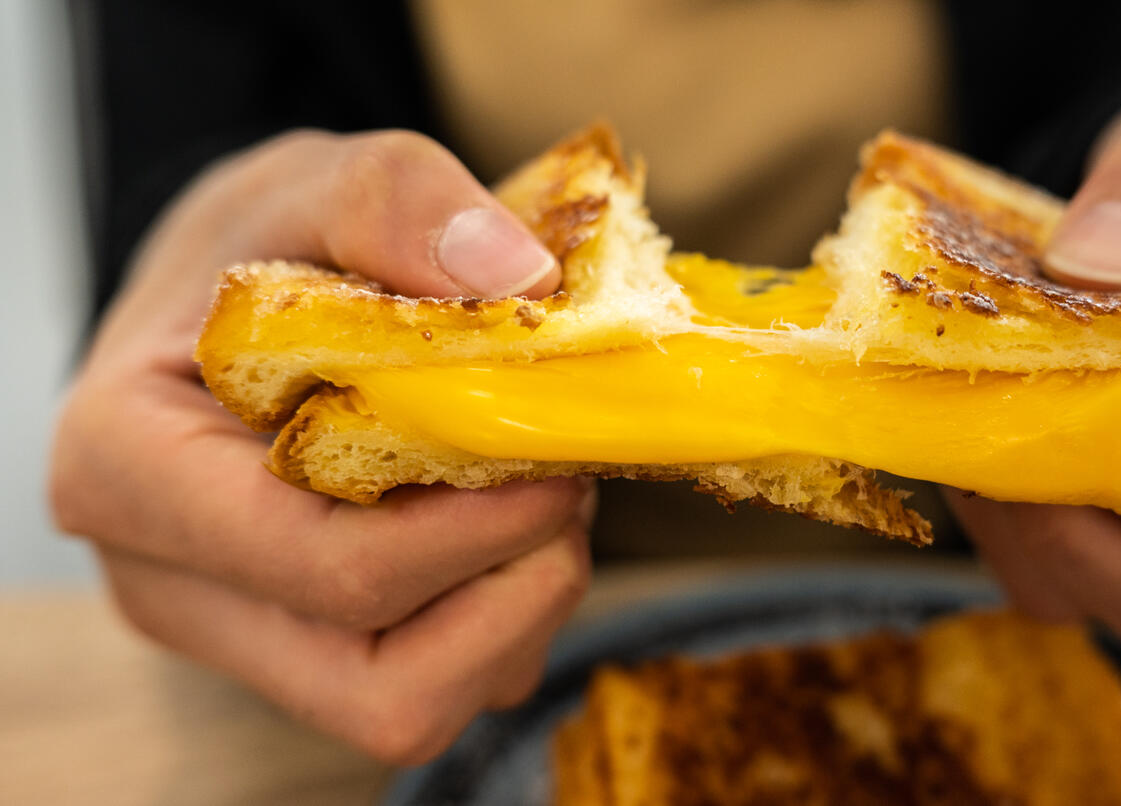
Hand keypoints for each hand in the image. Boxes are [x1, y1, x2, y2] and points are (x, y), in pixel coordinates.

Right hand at [50, 130, 589, 762]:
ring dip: (521, 606)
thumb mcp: (312, 179)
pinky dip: (507, 614)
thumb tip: (517, 282)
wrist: (232, 297)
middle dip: (514, 585)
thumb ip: (397, 200)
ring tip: (537, 488)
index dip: (472, 532)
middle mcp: (172, 584)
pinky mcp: (309, 652)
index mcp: (129, 473)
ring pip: (418, 704)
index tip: (556, 459)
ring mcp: (244, 635)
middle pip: (383, 681)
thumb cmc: (259, 244)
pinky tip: (507, 517)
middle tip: (563, 476)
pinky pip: (438, 684)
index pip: (322, 569)